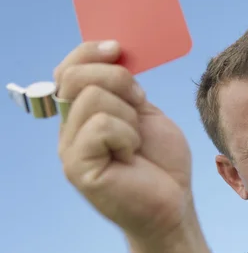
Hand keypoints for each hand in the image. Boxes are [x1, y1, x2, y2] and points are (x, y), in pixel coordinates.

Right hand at [54, 41, 192, 242]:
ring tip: (136, 142)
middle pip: (75, 76)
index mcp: (84, 113)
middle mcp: (70, 129)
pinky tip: (131, 155)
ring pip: (92, 97)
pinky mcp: (78, 166)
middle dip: (118, 79)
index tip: (118, 49)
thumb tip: (112, 53)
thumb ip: (125, 88)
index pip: (68, 70)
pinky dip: (127, 135)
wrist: (174, 204)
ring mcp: (70, 148)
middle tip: (140, 103)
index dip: (89, 52)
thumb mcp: (146, 113)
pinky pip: (101, 125)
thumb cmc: (161, 162)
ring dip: (129, 115)